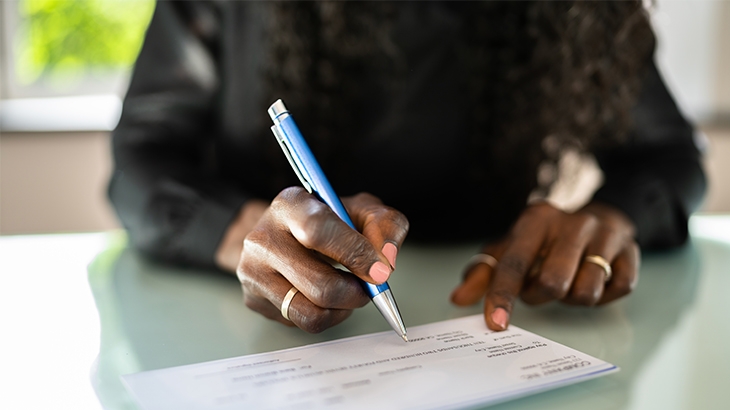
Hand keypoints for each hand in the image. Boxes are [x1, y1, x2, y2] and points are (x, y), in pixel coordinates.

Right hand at [235, 187, 408, 332]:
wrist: (283, 233)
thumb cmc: (326, 222)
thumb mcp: (360, 209)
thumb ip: (384, 224)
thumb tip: (386, 259)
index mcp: (290, 205)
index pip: (318, 230)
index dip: (354, 253)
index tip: (378, 270)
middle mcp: (263, 237)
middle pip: (320, 284)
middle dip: (356, 292)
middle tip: (368, 286)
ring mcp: (253, 271)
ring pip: (311, 312)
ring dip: (342, 308)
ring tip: (348, 291)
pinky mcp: (254, 298)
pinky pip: (302, 323)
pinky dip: (326, 316)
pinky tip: (327, 298)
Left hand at [450, 201, 638, 330]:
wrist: (599, 216)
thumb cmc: (546, 241)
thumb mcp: (510, 249)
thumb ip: (483, 274)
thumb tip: (458, 298)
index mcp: (536, 219)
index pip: (513, 263)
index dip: (502, 296)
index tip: (496, 324)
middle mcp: (572, 223)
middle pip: (552, 282)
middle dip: (542, 296)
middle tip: (542, 287)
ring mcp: (605, 235)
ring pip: (586, 291)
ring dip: (574, 298)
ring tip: (570, 280)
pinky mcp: (631, 250)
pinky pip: (618, 290)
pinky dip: (604, 296)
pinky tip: (596, 279)